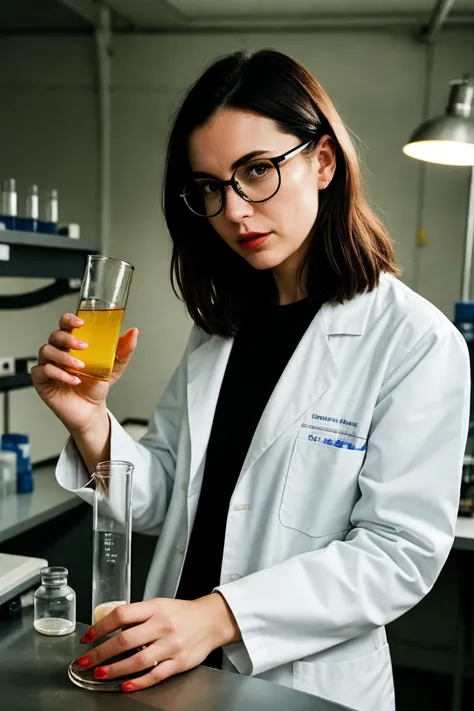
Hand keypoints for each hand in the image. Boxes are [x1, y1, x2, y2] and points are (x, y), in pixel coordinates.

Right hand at [31, 312, 137, 434]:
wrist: (91, 410)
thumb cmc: (97, 385)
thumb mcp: (114, 366)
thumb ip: (123, 350)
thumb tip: (133, 332)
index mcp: (72, 343)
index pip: (65, 324)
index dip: (69, 319)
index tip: (81, 323)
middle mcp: (59, 351)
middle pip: (55, 335)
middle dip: (68, 339)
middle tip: (84, 347)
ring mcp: (48, 364)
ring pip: (46, 350)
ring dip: (64, 357)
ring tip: (80, 367)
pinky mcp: (42, 380)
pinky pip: (43, 371)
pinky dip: (59, 374)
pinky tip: (73, 380)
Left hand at [74, 594, 240, 692]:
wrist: (211, 620)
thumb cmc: (182, 613)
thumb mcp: (159, 605)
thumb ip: (138, 615)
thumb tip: (110, 628)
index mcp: (155, 608)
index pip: (122, 615)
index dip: (101, 627)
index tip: (88, 637)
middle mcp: (162, 625)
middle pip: (125, 640)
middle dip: (101, 653)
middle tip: (85, 662)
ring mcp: (171, 645)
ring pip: (138, 661)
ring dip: (115, 670)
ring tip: (100, 674)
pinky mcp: (179, 662)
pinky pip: (155, 674)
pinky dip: (138, 682)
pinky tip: (125, 685)